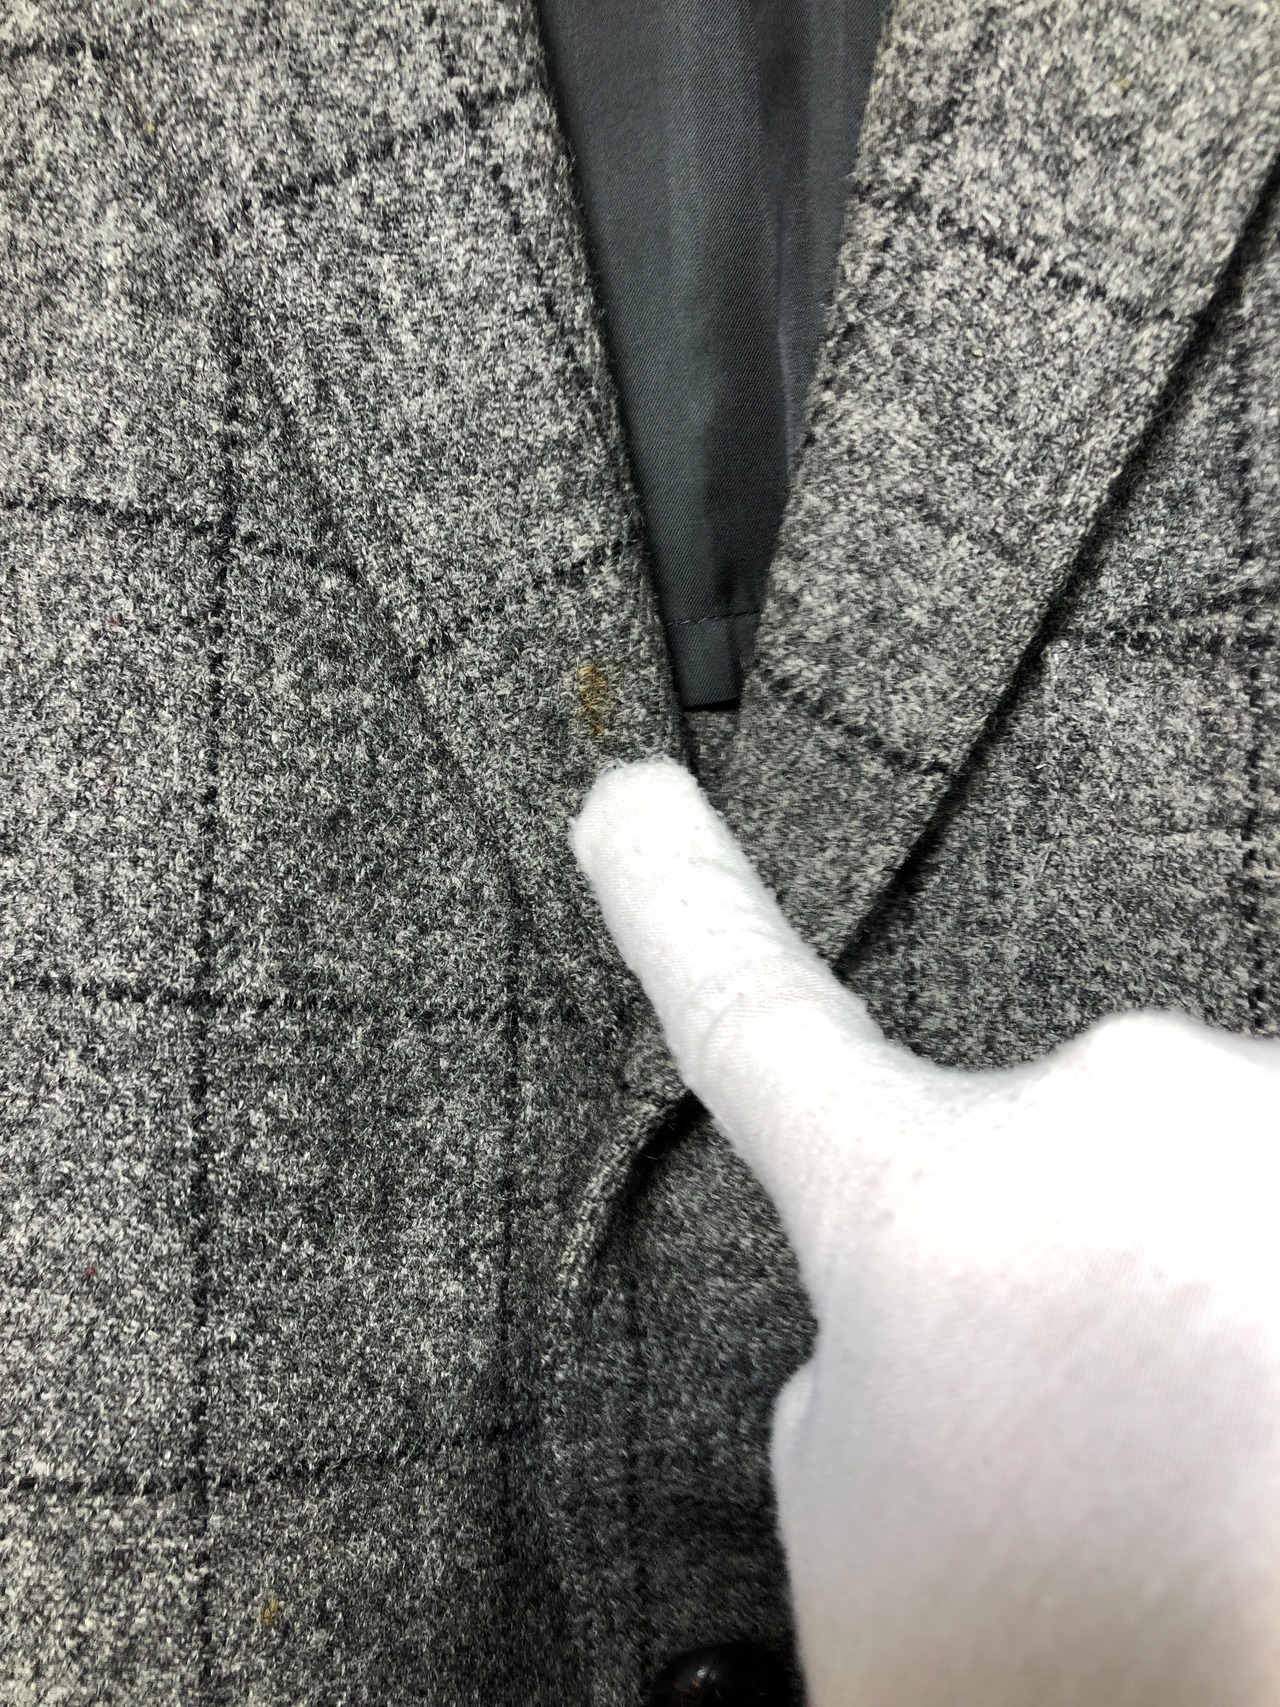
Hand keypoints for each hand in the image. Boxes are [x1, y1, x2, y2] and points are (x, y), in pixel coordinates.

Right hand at [572, 755, 1279, 1706]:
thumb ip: (851, 1372)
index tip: (633, 796)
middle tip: (1096, 1447)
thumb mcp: (862, 1533)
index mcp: (919, 1202)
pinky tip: (1269, 1424)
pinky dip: (1264, 1308)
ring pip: (1184, 1193)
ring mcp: (1258, 1111)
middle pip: (1025, 1161)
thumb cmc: (1109, 1636)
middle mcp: (1097, 1105)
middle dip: (1051, 1277)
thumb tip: (912, 1315)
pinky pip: (1262, 1207)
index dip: (675, 903)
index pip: (747, 1017)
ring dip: (1191, 1307)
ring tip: (1216, 1472)